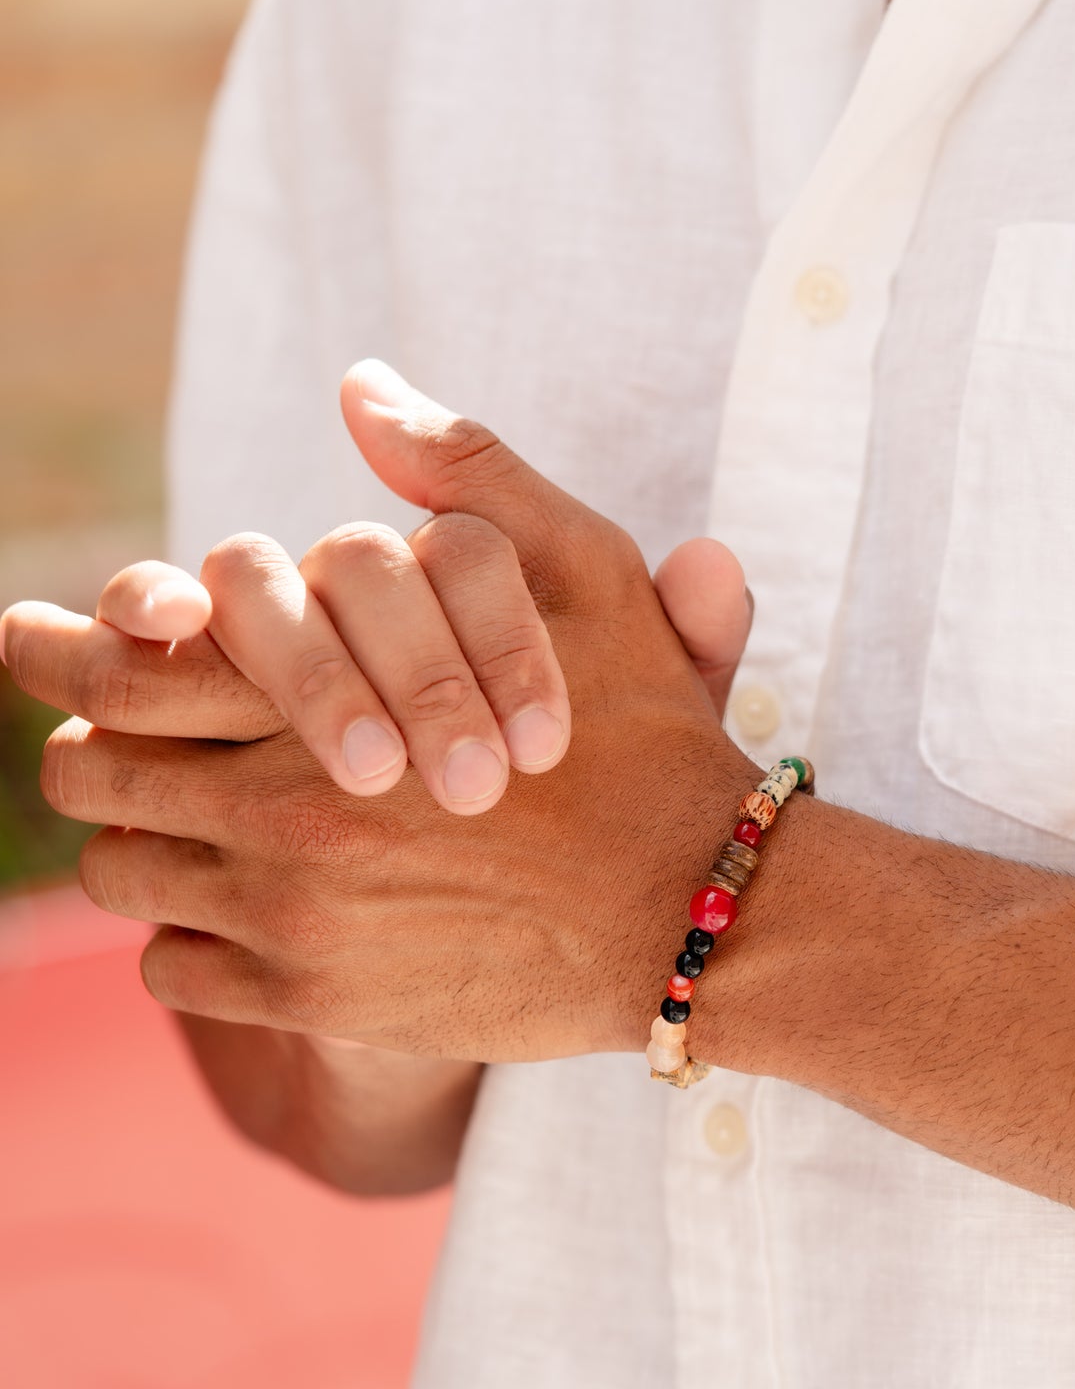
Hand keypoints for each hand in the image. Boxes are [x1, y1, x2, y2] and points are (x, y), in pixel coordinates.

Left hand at [16, 368, 762, 1060]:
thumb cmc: (642, 737)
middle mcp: (281, 806)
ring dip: (141, 844)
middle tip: (118, 744)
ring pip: (120, 876)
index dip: (62, 646)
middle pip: (90, 772)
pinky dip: (188, 940)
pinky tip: (244, 913)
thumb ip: (467, 472)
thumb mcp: (582, 574)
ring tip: (187, 830)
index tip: (32, 637)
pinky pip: (171, 970)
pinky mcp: (311, 1001)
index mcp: (323, 691)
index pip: (123, 663)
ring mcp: (289, 914)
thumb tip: (361, 386)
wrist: (694, 911)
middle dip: (96, 747)